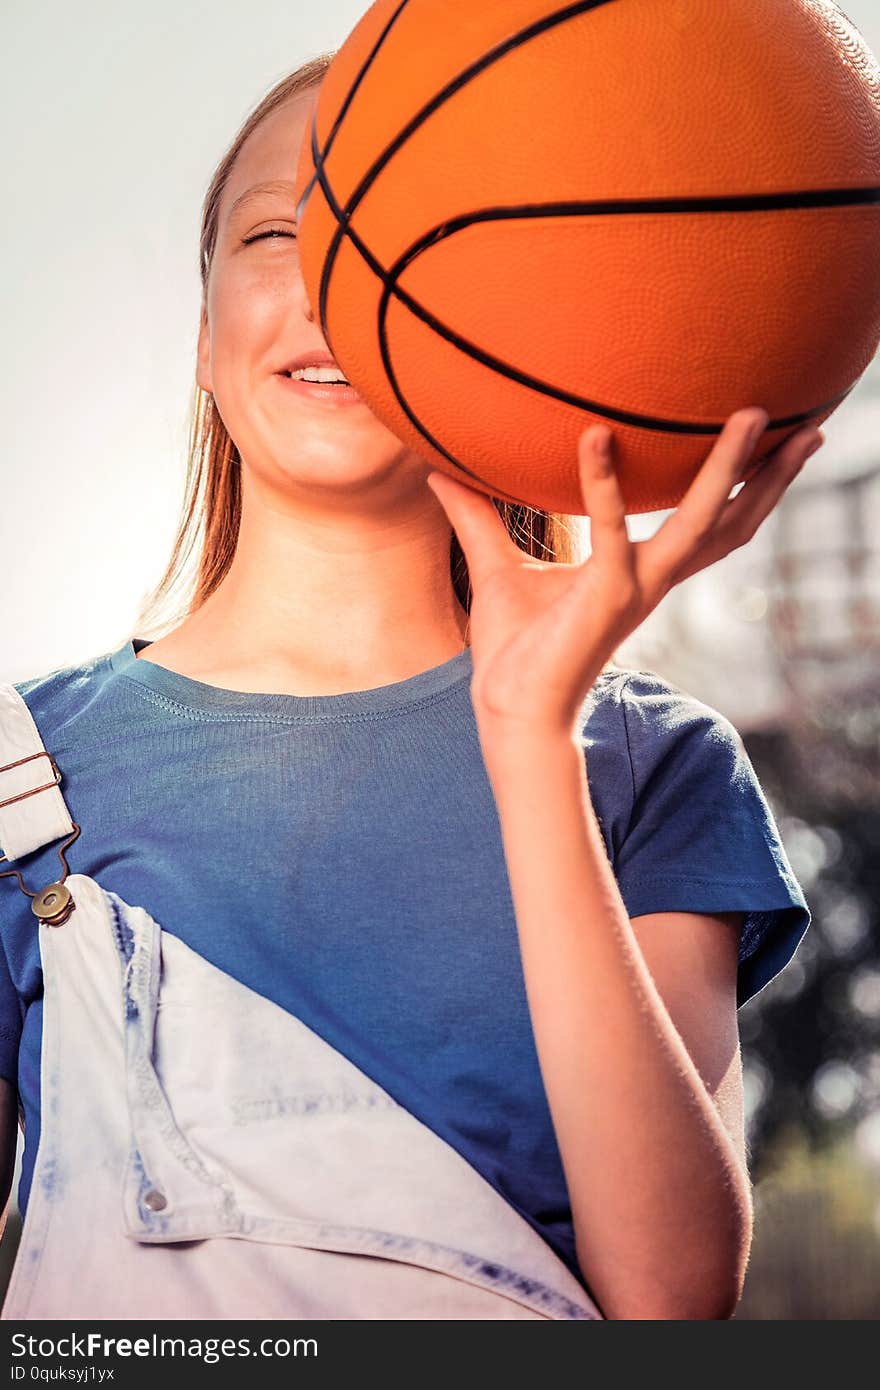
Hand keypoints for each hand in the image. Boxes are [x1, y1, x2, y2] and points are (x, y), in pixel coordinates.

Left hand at [425, 408, 823, 737]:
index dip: (742, 484)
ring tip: (750, 414)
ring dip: (728, 469)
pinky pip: (608, 530)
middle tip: (805, 422)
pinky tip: (595, 435)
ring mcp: (634, 587)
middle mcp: (652, 577)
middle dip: (771, 475)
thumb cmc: (513, 647)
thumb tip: (439, 471)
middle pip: (731, 520)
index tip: (769, 438)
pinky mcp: (604, 597)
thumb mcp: (497, 565)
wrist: (508, 708)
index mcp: (639, 569)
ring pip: (701, 521)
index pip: (707, 521)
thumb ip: (478, 515)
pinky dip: (601, 483)